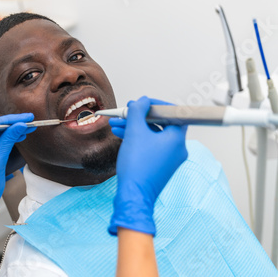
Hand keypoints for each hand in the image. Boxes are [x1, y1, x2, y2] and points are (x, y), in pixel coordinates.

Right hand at [108, 97, 187, 235]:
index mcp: (177, 138)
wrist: (134, 194)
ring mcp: (169, 158)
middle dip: (140, 116)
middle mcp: (177, 148)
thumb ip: (138, 112)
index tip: (143, 103)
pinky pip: (151, 146)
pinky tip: (121, 134)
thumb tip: (141, 101)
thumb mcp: (135, 132)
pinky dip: (138, 139)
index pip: (173, 113)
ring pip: (153, 135)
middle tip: (127, 112)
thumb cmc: (137, 166)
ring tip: (117, 123)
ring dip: (135, 127)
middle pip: (160, 124)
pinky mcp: (160, 165)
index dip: (156, 105)